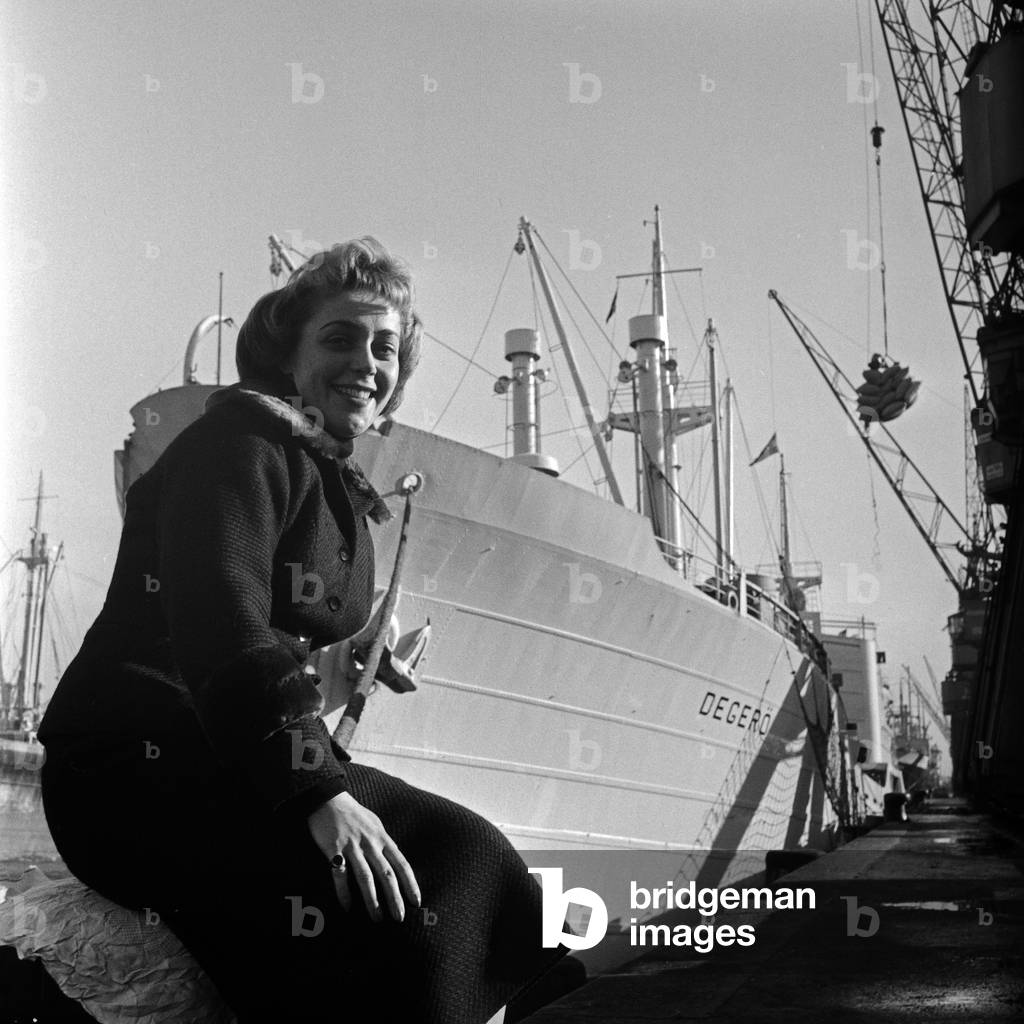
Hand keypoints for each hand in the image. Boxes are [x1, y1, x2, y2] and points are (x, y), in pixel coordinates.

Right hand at [307, 791, 419, 922]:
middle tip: (400, 918)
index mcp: (383, 838)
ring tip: (377, 918)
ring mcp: (352, 846)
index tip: (417, 901)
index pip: (401, 863)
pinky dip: (344, 893)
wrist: (328, 799)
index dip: (411, 883)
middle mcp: (370, 843)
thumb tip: (395, 862)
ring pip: (366, 877)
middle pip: (386, 874)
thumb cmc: (354, 814)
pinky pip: (340, 875)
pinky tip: (347, 907)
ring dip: (372, 900)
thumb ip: (384, 843)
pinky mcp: (334, 849)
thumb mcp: (375, 824)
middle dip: (395, 897)